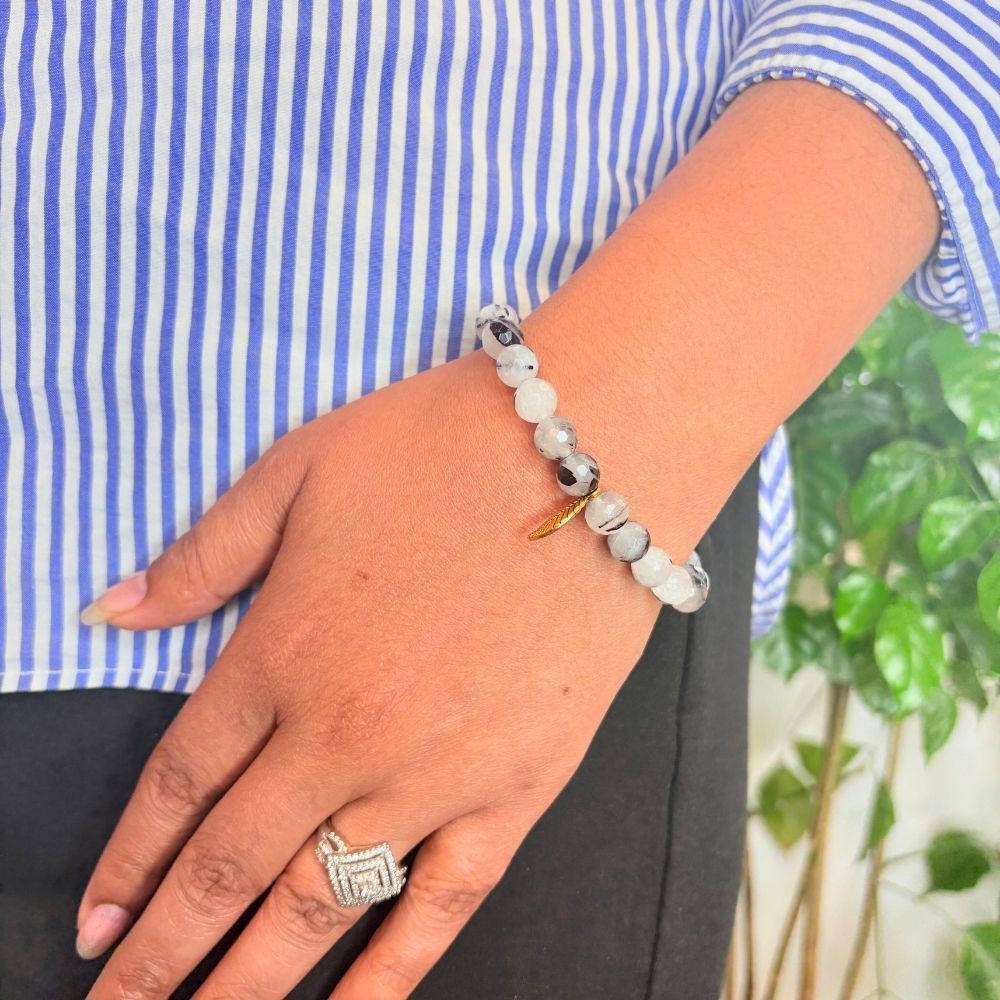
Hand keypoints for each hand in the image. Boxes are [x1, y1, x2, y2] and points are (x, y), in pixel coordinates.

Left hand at [77, 349, 662, 998]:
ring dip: (247, 984)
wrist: (588, 455)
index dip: (127, 865)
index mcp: (279, 654)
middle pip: (227, 870)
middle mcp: (340, 734)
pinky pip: (443, 906)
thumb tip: (109, 609)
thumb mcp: (297, 471)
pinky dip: (389, 974)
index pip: (178, 788)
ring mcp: (432, 775)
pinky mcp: (517, 789)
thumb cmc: (439, 448)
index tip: (93, 925)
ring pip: (317, 908)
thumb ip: (201, 554)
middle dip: (160, 955)